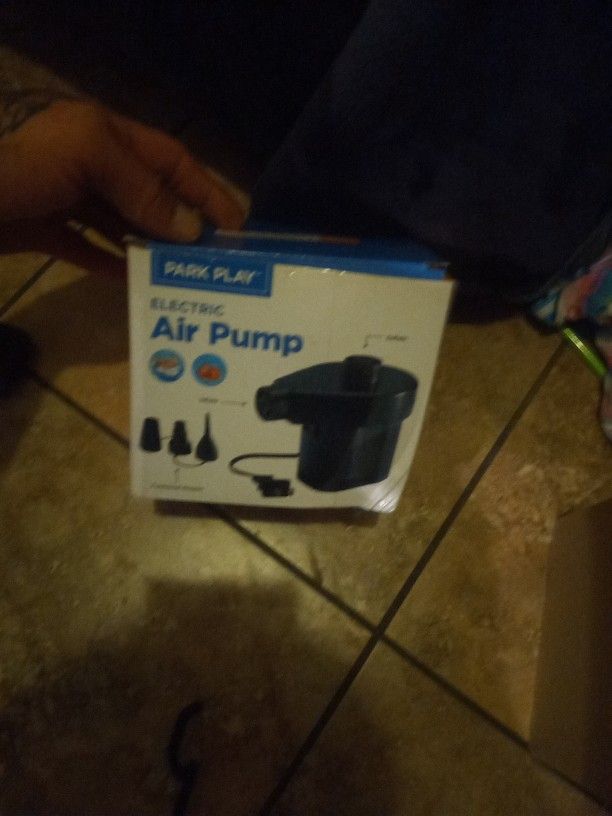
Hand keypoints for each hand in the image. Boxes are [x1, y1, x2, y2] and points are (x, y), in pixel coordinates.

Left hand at [0, 99, 245, 271]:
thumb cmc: (24, 173)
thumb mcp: (88, 160)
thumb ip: (142, 191)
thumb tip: (191, 230)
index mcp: (100, 133)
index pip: (169, 159)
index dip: (204, 190)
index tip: (236, 226)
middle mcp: (85, 161)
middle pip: (148, 192)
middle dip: (183, 222)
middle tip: (216, 259)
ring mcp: (63, 196)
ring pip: (121, 222)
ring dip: (152, 246)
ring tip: (186, 275)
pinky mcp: (43, 230)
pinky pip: (87, 247)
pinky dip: (113, 263)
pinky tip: (136, 282)